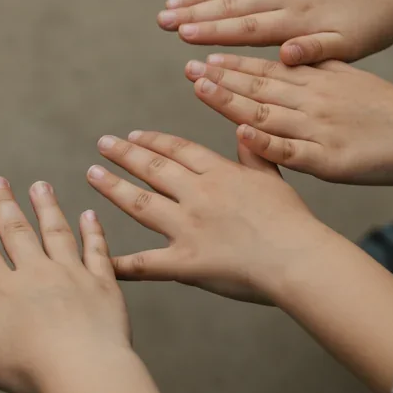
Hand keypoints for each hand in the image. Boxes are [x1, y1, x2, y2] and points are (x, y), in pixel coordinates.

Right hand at [0, 178, 130, 392]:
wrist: (85, 370)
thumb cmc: (33, 371)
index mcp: (4, 293)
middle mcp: (36, 275)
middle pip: (16, 232)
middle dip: (5, 205)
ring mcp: (71, 275)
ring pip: (56, 232)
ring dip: (47, 207)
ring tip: (41, 186)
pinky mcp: (102, 283)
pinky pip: (96, 251)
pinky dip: (93, 231)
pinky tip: (90, 214)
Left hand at [87, 131, 326, 304]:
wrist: (300, 259)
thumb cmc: (294, 222)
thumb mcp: (274, 177)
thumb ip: (255, 154)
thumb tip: (244, 127)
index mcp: (219, 174)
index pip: (177, 150)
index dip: (153, 141)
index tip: (133, 135)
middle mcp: (198, 195)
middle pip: (153, 169)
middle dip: (124, 154)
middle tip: (102, 144)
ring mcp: (188, 227)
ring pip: (141, 203)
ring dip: (113, 187)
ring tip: (93, 174)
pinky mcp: (185, 262)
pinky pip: (146, 264)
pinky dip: (122, 263)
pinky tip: (101, 259)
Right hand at [156, 0, 392, 62]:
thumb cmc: (375, 25)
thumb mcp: (353, 46)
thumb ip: (316, 50)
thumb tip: (284, 56)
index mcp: (300, 16)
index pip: (246, 25)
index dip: (211, 30)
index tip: (180, 34)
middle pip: (232, 1)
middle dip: (194, 10)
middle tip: (162, 17)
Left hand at [185, 54, 392, 185]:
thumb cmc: (392, 108)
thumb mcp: (353, 75)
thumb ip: (319, 62)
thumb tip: (289, 48)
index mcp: (319, 81)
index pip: (268, 70)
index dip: (234, 64)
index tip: (204, 56)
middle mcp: (315, 101)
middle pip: (260, 88)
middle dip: (221, 78)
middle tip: (189, 69)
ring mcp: (320, 130)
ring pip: (267, 114)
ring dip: (231, 102)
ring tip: (200, 89)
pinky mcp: (330, 161)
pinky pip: (292, 153)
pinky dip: (265, 145)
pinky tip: (240, 137)